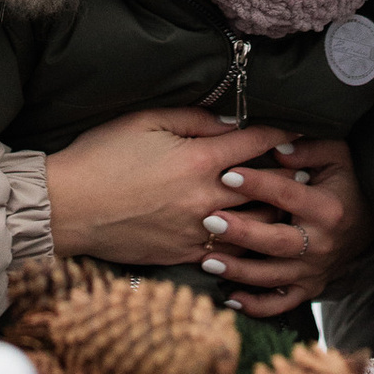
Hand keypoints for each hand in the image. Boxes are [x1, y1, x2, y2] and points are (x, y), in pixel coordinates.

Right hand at [46, 110, 368, 315]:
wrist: (67, 208)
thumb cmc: (102, 155)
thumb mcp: (145, 120)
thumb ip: (194, 118)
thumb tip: (230, 121)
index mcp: (199, 161)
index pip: (257, 142)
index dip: (283, 131)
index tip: (301, 125)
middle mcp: (206, 199)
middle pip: (266, 187)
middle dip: (288, 175)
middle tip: (306, 166)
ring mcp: (196, 232)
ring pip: (255, 225)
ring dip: (273, 212)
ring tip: (287, 202)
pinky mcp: (183, 255)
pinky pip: (228, 253)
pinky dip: (245, 242)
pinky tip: (252, 234)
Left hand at [204, 134, 373, 319]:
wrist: (371, 221)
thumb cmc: (347, 180)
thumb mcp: (337, 155)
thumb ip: (309, 149)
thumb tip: (277, 147)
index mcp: (328, 209)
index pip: (287, 195)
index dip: (258, 184)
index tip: (227, 174)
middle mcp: (321, 244)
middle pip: (276, 243)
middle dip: (242, 233)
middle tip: (210, 221)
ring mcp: (315, 270)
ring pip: (272, 277)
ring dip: (239, 271)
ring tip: (207, 260)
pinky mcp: (310, 288)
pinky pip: (281, 304)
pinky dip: (256, 306)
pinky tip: (229, 298)